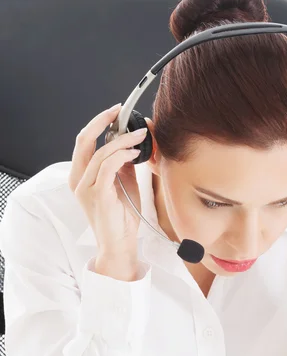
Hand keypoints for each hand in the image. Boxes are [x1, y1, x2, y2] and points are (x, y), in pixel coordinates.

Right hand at [68, 103, 147, 257]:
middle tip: (120, 111)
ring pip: (100, 152)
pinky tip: (135, 153)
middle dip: (102, 121)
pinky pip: (108, 167)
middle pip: (83, 140)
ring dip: (122, 140)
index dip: (99, 123)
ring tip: (139, 136)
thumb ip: (123, 164)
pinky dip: (122, 155)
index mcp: (81, 175)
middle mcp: (78, 180)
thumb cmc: (121, 217)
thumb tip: (130, 145)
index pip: (84, 141)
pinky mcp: (97, 195)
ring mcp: (85, 188)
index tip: (116, 112)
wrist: (120, 245)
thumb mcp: (124, 184)